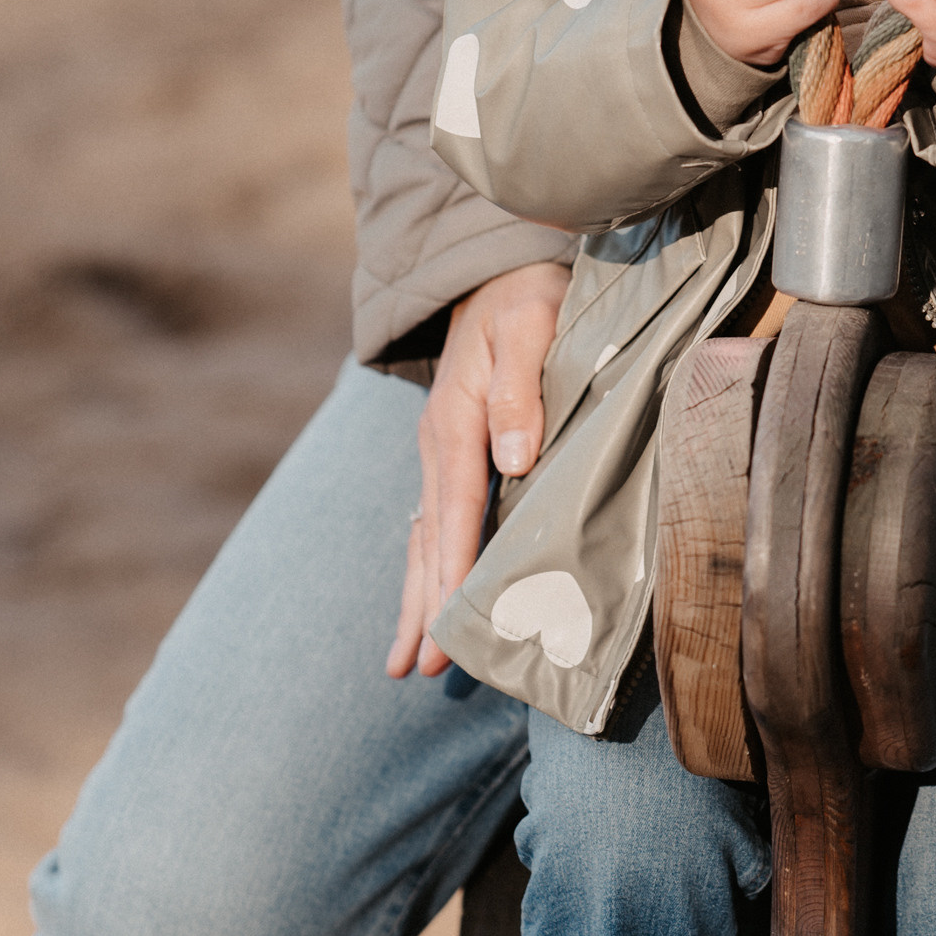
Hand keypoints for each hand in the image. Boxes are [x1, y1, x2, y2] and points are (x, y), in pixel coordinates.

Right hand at [388, 261, 570, 678]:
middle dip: (421, 607)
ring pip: (424, 538)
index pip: (454, 515)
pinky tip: (425, 597)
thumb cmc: (526, 296)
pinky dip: (427, 565)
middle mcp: (441, 446)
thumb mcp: (532, 327)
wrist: (500, 264)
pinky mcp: (455, 450)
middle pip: (427, 541)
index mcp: (457, 423)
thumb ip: (525, 389)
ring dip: (415, 598)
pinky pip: (434, 520)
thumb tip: (514, 458)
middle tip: (415, 670)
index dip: (450, 576)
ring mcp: (443, 451)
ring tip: (404, 661)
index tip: (445, 632)